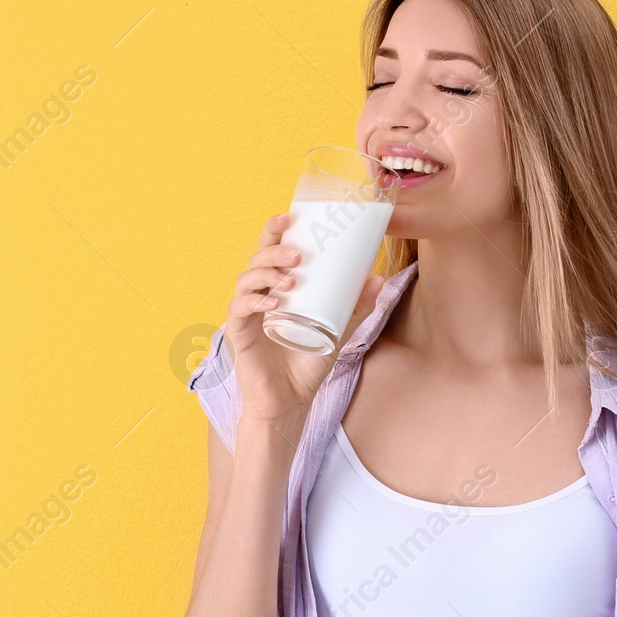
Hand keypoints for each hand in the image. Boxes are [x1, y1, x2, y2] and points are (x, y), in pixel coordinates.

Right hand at [222, 213, 384, 429]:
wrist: (292, 399)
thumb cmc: (309, 360)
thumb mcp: (338, 329)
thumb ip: (357, 306)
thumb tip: (378, 278)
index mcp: (278, 287)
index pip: (271, 251)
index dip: (274, 231)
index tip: (289, 217)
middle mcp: (259, 295)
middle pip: (256, 259)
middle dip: (273, 250)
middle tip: (297, 255)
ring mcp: (247, 314)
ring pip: (245, 280)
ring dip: (266, 274)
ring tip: (290, 279)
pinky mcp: (239, 334)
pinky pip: (239, 310)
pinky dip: (254, 301)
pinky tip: (273, 302)